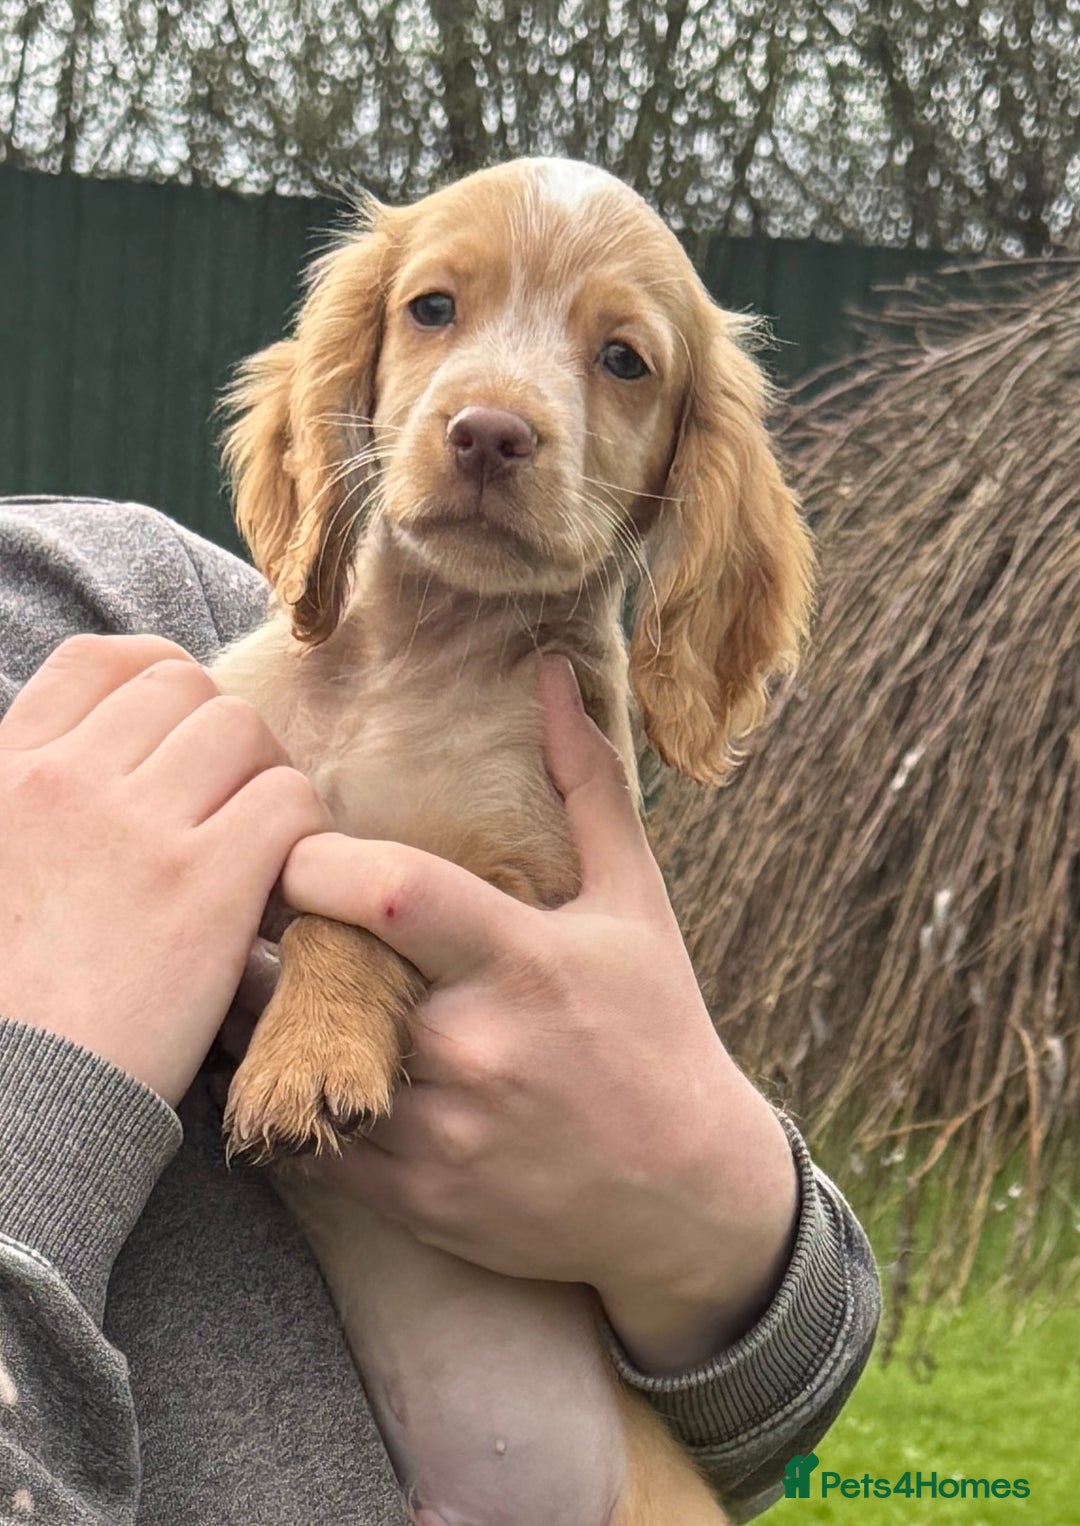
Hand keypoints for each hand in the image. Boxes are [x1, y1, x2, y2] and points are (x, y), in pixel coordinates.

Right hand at [0, 634, 327, 1103]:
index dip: (160, 680)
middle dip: (225, 742)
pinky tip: (279, 890)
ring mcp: (136, 825)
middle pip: (188, 691)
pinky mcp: (205, 881)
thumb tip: (113, 761)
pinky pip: (288, 801)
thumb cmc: (15, 1000)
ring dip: (266, 785)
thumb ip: (38, 799)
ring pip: (245, 734)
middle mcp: (66, 779)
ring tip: (259, 853)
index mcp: (8, 772)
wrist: (22, 1097)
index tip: (182, 736)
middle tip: (233, 811)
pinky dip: (304, 836)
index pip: (101, 662)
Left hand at [275, 657, 798, 1373]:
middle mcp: (472, 1047)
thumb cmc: (657, 1030)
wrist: (687, 1197)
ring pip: (296, 1063)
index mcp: (520, 960)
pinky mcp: (415, 1200)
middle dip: (272, 934)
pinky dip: (286, 1097)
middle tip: (249, 905)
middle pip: (315, 972)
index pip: (385, 893)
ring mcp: (440, 1132)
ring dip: (263, 1016)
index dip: (314, 859)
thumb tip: (551, 673)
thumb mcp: (635, 902)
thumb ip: (585, 783)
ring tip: (257, 977)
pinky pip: (307, 1143)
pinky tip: (292, 1059)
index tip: (296, 848)